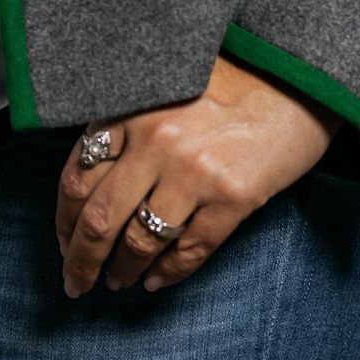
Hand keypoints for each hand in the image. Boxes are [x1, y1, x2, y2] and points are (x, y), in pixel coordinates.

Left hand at [54, 55, 336, 298]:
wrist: (296, 77)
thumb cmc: (229, 76)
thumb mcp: (162, 85)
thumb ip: (125, 123)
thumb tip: (90, 184)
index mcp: (132, 109)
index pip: (77, 177)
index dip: (64, 219)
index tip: (63, 240)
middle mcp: (157, 141)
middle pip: (100, 219)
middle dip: (81, 260)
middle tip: (75, 282)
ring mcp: (195, 173)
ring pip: (140, 242)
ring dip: (122, 270)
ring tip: (116, 282)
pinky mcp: (233, 199)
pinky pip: (190, 250)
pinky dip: (169, 273)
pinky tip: (157, 280)